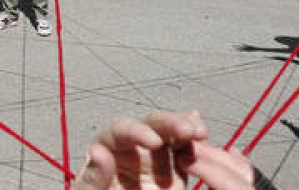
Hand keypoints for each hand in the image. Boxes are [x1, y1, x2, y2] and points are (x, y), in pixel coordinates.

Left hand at [74, 111, 255, 189]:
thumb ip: (94, 176)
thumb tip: (98, 153)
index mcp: (109, 146)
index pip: (122, 130)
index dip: (137, 131)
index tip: (152, 141)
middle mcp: (135, 145)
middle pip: (152, 124)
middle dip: (170, 123)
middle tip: (188, 129)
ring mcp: (156, 157)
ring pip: (173, 133)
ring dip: (187, 127)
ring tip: (200, 131)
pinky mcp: (174, 172)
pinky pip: (187, 154)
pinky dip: (197, 145)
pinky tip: (204, 137)